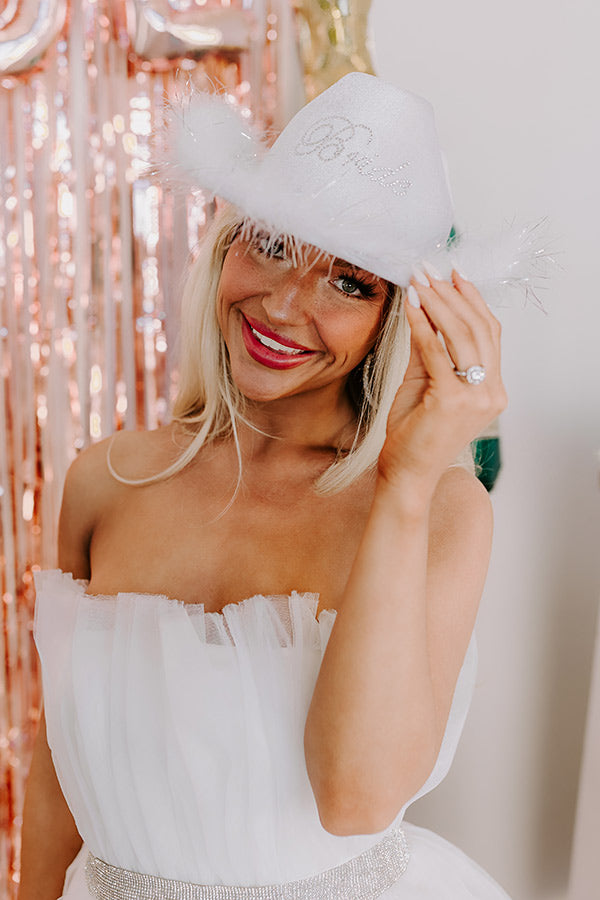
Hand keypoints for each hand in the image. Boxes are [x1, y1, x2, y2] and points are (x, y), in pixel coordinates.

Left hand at [377, 269, 506, 492]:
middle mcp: (491, 392)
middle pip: (479, 328)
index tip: (452, 273)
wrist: (405, 473)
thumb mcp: (423, 382)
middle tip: (430, 268)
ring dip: (439, 302)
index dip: (471, 300)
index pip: (489, 333)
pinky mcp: (451, 400)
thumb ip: (427, 347)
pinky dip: (423, 324)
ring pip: (462, 335)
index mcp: (492, 389)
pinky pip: (436, 351)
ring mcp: (476, 397)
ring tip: (419, 279)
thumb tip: (422, 307)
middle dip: (453, 293)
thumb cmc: (413, 433)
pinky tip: (411, 305)